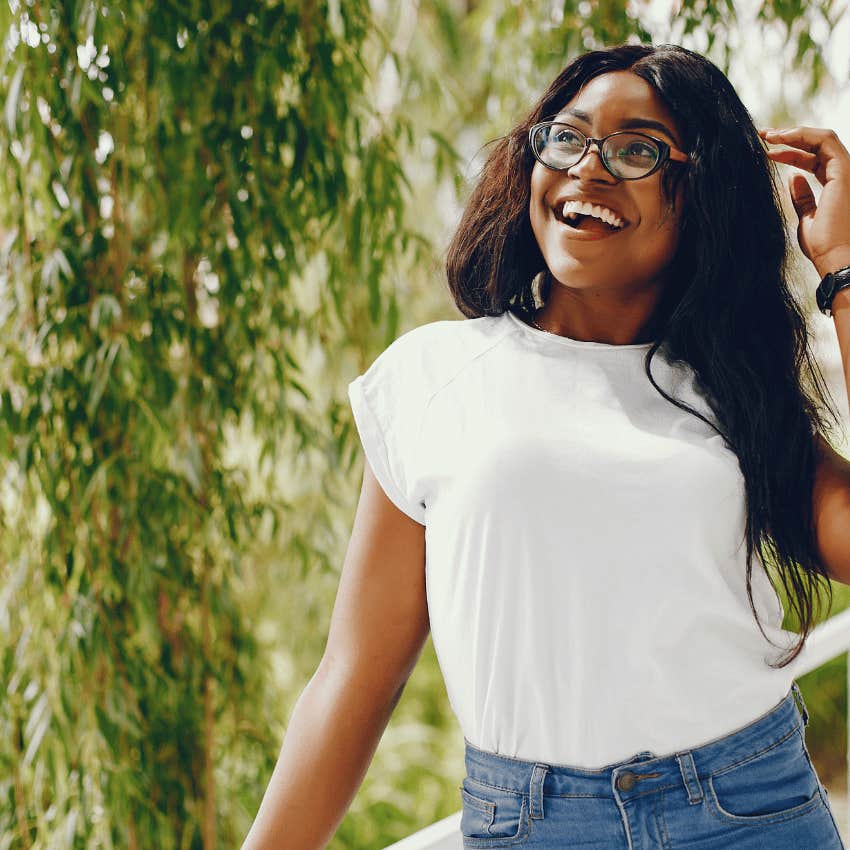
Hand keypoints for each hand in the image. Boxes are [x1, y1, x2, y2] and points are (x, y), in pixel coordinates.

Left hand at [758, 126, 849, 277]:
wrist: (835, 259)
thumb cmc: (822, 245)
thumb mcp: (806, 217)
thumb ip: (802, 197)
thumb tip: (792, 178)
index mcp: (835, 185)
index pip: (812, 160)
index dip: (789, 153)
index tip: (766, 153)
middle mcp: (844, 175)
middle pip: (816, 146)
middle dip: (789, 137)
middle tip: (762, 135)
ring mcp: (846, 171)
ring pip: (821, 138)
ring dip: (793, 133)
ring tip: (767, 136)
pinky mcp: (843, 170)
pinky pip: (825, 140)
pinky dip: (802, 135)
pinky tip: (780, 139)